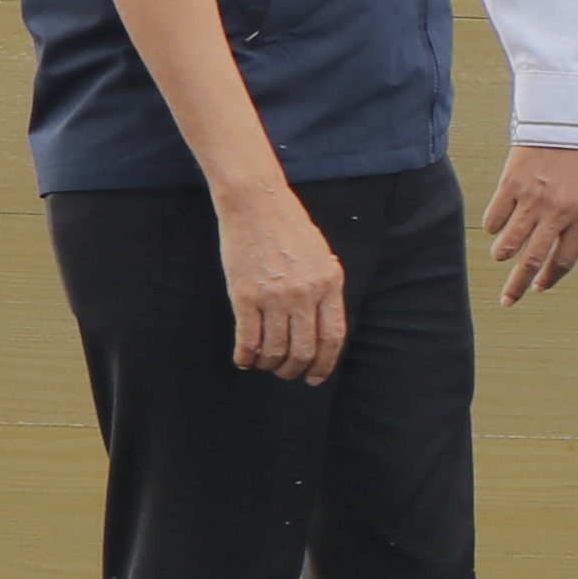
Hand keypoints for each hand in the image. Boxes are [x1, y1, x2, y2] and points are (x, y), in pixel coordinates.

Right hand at [218, 182, 349, 383]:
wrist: (255, 201)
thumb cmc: (288, 226)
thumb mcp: (321, 254)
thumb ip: (326, 288)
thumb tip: (325, 324)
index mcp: (329, 283)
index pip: (332, 338)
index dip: (325, 364)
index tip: (315, 377)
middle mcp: (305, 292)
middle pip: (304, 350)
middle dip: (295, 370)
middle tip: (286, 372)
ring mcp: (274, 295)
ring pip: (275, 350)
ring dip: (270, 365)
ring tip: (265, 364)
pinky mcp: (245, 295)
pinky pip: (248, 339)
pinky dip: (246, 357)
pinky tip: (244, 359)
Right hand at [484, 144, 577, 305]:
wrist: (566, 118)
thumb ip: (576, 218)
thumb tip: (554, 250)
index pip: (564, 260)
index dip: (550, 278)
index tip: (539, 287)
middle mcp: (558, 212)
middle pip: (533, 261)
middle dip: (518, 286)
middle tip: (508, 301)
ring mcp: (533, 199)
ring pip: (510, 244)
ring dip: (502, 254)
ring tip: (500, 256)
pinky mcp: (512, 184)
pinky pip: (494, 218)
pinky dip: (492, 227)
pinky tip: (495, 227)